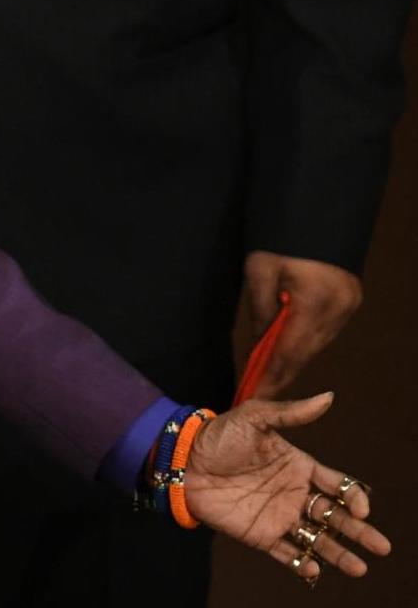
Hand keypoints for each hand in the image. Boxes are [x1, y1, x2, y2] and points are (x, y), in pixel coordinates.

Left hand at [184, 393, 389, 584]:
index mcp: (300, 467)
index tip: (362, 508)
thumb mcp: (255, 418)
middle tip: (382, 547)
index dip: (355, 497)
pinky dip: (300, 563)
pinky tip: (313, 570)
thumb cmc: (218, 436)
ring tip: (359, 568)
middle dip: (360, 532)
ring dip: (338, 554)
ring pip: (317, 538)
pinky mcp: (258, 534)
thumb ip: (291, 413)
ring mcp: (278, 516)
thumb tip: (328, 397)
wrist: (181, 460)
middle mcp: (295, 494)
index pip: (339, 485)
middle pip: (336, 516)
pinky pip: (285, 553)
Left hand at [234, 251, 362, 398]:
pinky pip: (327, 329)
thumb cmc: (280, 238)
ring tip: (271, 375)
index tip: (256, 394)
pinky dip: (307, 341)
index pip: (290, 351)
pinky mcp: (352, 299)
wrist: (315, 212)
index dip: (273, 376)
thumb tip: (260, 346)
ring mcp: (349, 304)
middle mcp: (338, 308)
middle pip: (307, 351)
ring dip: (295, 358)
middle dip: (283, 373)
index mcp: (314, 302)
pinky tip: (290, 350)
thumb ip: (261, 311)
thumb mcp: (260, 271)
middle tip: (261, 391)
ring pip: (319, 342)